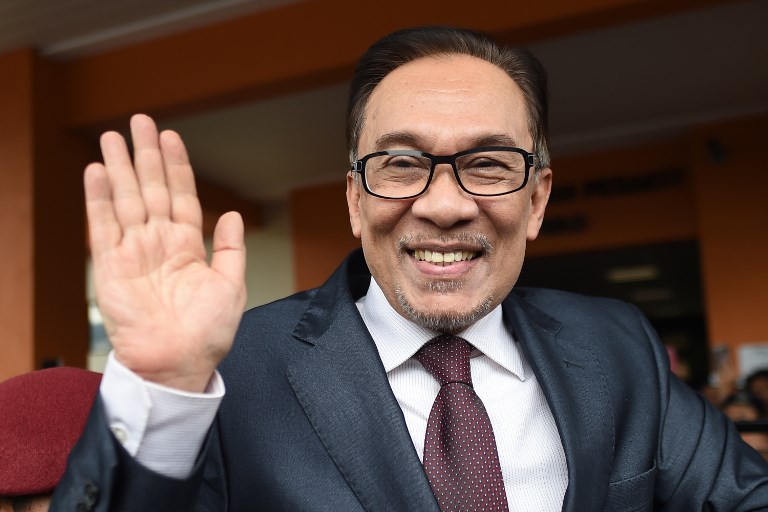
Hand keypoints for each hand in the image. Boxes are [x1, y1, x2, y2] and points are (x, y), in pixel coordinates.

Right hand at [86, 114, 246, 391]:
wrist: (179, 363)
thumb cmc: (207, 332)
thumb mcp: (231, 285)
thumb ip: (230, 248)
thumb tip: (231, 214)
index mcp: (188, 247)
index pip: (181, 195)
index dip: (176, 166)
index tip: (171, 136)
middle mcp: (159, 243)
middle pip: (151, 188)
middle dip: (145, 154)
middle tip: (139, 121)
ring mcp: (134, 252)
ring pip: (125, 199)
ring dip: (119, 167)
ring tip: (113, 136)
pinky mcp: (110, 266)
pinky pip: (102, 226)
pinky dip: (99, 198)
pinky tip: (97, 172)